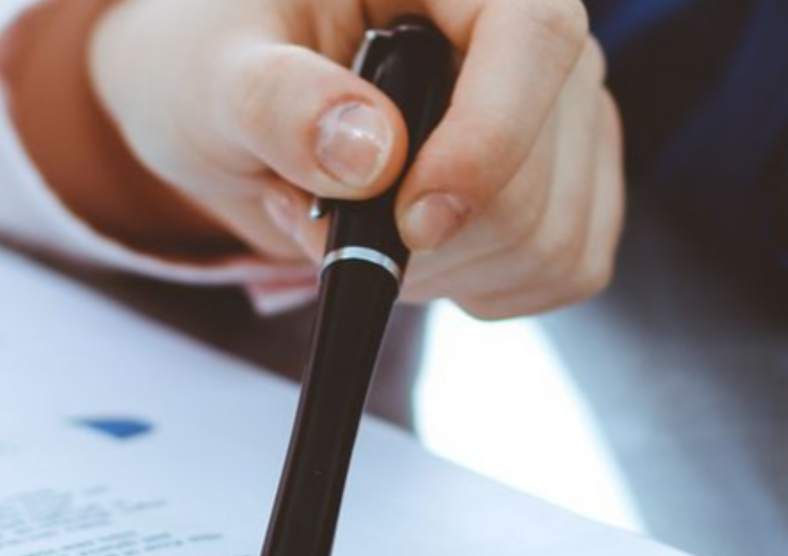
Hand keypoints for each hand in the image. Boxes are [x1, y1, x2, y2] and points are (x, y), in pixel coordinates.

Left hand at [5, 0, 623, 318]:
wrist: (238, 112)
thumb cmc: (225, 67)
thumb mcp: (216, 75)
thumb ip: (281, 105)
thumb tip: (374, 154)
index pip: (535, 39)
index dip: (486, 144)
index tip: (413, 221)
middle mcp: (530, 34)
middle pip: (540, 171)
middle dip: (430, 238)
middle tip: (325, 220)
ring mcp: (563, 114)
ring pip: (553, 238)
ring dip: (446, 272)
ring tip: (363, 229)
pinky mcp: (572, 187)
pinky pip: (566, 270)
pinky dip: (486, 290)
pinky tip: (424, 255)